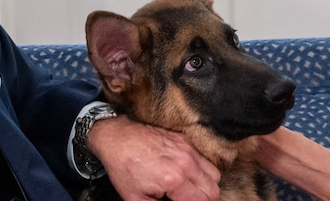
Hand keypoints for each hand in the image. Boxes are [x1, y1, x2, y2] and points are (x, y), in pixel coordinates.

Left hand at [87, 115, 220, 200]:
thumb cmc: (123, 166)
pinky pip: (204, 158)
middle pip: (212, 189)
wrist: (116, 136)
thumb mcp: (136, 197)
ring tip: (187, 187)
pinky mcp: (185, 139)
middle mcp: (185, 162)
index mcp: (173, 179)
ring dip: (204, 183)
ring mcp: (187, 148)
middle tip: (185, 198)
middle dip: (201, 198)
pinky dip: (199, 168)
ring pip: (213, 173)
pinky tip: (185, 172)